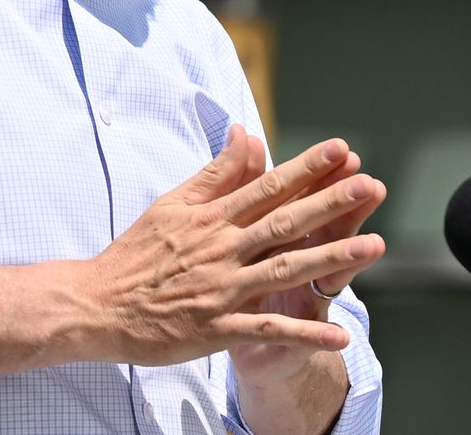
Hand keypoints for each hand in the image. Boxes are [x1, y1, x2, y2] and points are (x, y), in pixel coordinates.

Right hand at [81, 124, 385, 367]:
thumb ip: (216, 173)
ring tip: (373, 247)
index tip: (341, 151)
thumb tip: (246, 134)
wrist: (97, 304)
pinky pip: (267, 331)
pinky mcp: (217, 328)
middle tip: (370, 185)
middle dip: (330, 203)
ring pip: (285, 270)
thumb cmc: (138, 253)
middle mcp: (222, 249)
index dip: (306, 169)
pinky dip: (303, 335)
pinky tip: (338, 337)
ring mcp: (222, 289)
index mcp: (213, 218)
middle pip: (285, 223)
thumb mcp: (173, 204)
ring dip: (331, 259)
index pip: (267, 186)